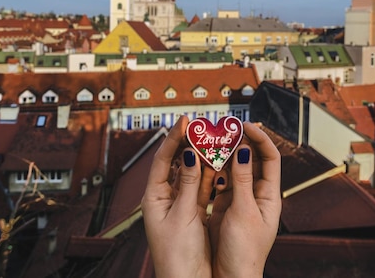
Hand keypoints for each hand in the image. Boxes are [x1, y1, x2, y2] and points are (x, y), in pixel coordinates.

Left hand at [141, 115, 214, 277]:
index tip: (185, 120)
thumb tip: (191, 153)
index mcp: (154, 197)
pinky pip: (203, 188)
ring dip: (204, 158)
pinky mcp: (194, 213)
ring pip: (193, 174)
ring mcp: (180, 205)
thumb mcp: (184, 215)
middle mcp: (165, 198)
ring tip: (215, 141)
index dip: (174, 138)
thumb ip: (190, 184)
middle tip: (203, 127)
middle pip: (178, 163)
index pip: (163, 159)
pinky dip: (212, 176)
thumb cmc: (177, 255)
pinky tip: (220, 164)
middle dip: (190, 144)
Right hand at [209, 122, 281, 277]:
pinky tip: (202, 161)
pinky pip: (219, 182)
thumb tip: (244, 150)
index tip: (244, 125)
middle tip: (223, 128)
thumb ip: (242, 180)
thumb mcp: (243, 212)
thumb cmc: (244, 252)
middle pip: (251, 159)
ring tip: (210, 139)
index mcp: (269, 195)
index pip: (269, 157)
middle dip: (238, 142)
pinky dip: (212, 170)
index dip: (259, 138)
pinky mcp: (224, 206)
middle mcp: (256, 194)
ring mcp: (240, 199)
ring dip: (223, 154)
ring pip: (233, 169)